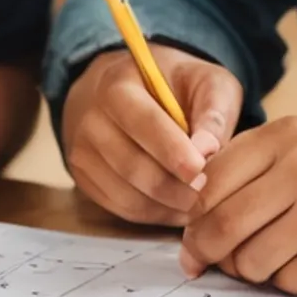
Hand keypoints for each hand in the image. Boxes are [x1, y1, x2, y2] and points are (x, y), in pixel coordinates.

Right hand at [62, 45, 242, 226]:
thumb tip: (207, 149)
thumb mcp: (206, 82)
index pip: (143, 123)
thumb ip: (214, 112)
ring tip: (196, 202)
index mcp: (119, 85)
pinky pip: (118, 206)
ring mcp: (82, 150)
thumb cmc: (176, 86)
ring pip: (124, 194)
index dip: (172, 151)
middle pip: (131, 165)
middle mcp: (92, 119)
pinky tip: (177, 207)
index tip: (200, 169)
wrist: (129, 89)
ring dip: (165, 206)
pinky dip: (151, 214)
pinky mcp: (83, 177)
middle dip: (173, 187)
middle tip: (205, 191)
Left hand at [180, 117, 296, 293]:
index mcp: (285, 135)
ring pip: (253, 261)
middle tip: (223, 268)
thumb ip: (253, 176)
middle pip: (222, 226)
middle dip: (213, 257)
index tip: (198, 245)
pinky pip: (294, 281)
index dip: (194, 223)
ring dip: (261, 273)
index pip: (207, 184)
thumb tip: (192, 234)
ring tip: (289, 258)